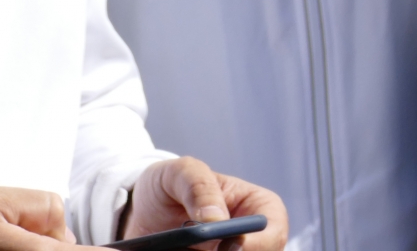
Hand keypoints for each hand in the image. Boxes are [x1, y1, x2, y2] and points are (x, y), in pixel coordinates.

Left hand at [119, 158, 286, 250]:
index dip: (257, 244)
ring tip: (178, 249)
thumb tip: (216, 219)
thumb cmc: (169, 185)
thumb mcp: (179, 172)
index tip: (227, 248)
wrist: (142, 212)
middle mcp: (251, 241)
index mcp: (257, 207)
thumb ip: (198, 185)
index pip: (274, 231)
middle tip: (194, 250)